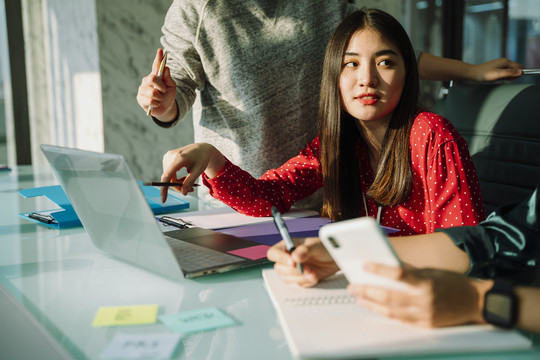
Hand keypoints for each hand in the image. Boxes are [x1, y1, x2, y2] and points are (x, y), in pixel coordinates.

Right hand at [136, 48, 177, 119]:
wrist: (165, 108)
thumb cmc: (168, 96)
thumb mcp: (171, 87)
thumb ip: (169, 78)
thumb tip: (166, 69)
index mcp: (155, 75)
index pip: (156, 65)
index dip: (158, 58)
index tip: (161, 51)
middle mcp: (147, 80)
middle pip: (152, 78)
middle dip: (161, 86)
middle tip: (164, 91)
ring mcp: (142, 89)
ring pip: (152, 92)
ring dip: (160, 97)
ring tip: (160, 99)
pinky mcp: (140, 98)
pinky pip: (151, 100)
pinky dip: (157, 103)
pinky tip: (156, 104)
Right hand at [160, 143, 225, 201]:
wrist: (202, 149)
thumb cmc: (202, 159)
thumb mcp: (198, 171)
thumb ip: (190, 182)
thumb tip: (183, 193)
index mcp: (179, 158)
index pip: (167, 176)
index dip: (164, 189)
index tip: (163, 200)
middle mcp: (171, 156)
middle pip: (169, 178)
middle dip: (178, 187)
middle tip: (190, 190)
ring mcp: (167, 156)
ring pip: (168, 177)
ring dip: (177, 183)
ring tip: (189, 182)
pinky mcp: (167, 158)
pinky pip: (169, 173)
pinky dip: (175, 178)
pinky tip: (184, 177)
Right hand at [266, 237, 338, 286]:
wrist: (336, 258)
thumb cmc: (325, 247)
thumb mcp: (315, 246)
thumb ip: (305, 250)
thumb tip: (295, 256)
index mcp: (287, 246)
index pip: (274, 253)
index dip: (280, 258)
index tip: (292, 263)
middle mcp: (288, 258)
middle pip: (279, 268)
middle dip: (294, 271)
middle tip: (308, 269)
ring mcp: (293, 269)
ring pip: (287, 278)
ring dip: (300, 277)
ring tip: (313, 273)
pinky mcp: (300, 278)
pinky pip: (298, 284)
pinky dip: (307, 282)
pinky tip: (315, 276)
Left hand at [347, 263, 486, 327]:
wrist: (476, 302)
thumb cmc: (452, 282)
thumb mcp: (432, 271)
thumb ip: (410, 270)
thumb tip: (388, 265)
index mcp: (426, 282)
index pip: (397, 274)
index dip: (379, 270)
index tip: (365, 265)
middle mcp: (424, 300)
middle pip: (389, 296)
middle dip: (367, 291)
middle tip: (353, 287)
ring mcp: (424, 315)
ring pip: (391, 311)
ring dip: (372, 305)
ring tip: (359, 299)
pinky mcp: (426, 325)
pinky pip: (401, 320)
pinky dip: (386, 314)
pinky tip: (375, 309)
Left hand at [471, 57, 522, 81]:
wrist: (473, 73)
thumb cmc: (484, 74)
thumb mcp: (498, 74)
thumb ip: (509, 73)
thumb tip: (520, 72)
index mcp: (505, 62)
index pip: (519, 67)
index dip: (518, 74)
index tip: (511, 78)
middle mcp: (504, 61)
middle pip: (515, 69)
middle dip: (511, 76)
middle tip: (502, 79)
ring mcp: (500, 64)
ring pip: (509, 72)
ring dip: (506, 77)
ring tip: (498, 78)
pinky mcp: (497, 67)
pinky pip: (504, 72)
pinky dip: (502, 76)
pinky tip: (496, 78)